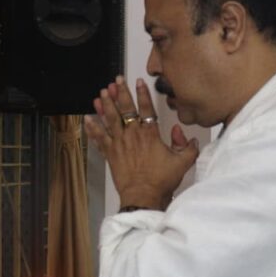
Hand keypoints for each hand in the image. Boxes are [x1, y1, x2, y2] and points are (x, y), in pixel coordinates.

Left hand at [83, 76, 198, 209]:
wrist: (143, 196)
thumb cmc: (161, 181)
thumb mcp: (183, 162)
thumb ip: (188, 146)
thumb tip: (188, 136)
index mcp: (150, 134)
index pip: (146, 108)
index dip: (142, 93)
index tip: (138, 81)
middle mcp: (133, 135)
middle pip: (125, 109)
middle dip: (120, 93)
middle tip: (115, 81)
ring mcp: (119, 144)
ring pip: (110, 120)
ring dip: (105, 105)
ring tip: (101, 93)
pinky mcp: (110, 154)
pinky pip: (99, 138)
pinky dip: (92, 128)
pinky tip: (87, 119)